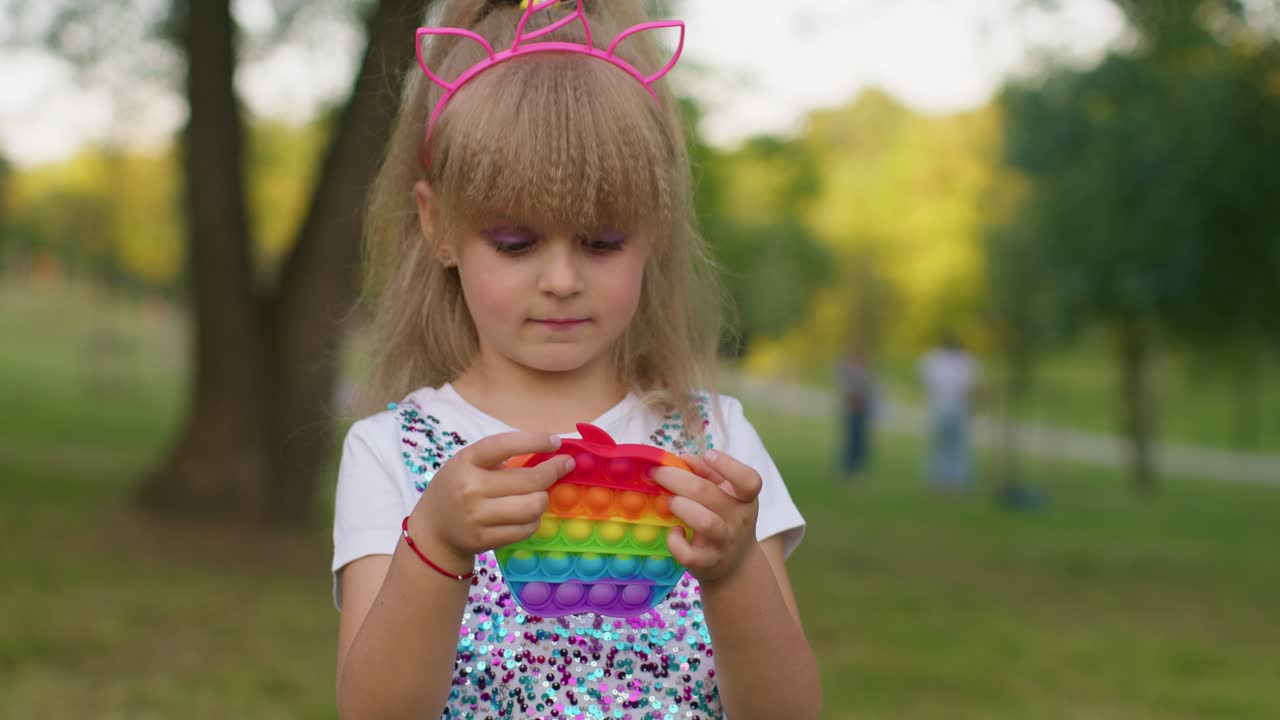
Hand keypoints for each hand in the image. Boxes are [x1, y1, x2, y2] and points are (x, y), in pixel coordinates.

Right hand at [408, 432, 574, 573]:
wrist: (434, 530)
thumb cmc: (457, 487)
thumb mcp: (468, 463)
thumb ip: (501, 458)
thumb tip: (550, 454)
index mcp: (466, 461)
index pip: (505, 444)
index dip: (535, 441)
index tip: (556, 442)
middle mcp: (471, 488)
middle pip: (530, 481)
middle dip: (554, 471)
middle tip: (564, 466)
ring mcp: (478, 517)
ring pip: (533, 507)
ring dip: (543, 499)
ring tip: (539, 494)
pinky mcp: (486, 539)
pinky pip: (526, 529)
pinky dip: (534, 520)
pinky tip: (528, 514)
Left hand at [652, 449, 762, 586]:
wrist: (737, 564)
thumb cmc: (726, 519)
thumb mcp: (725, 494)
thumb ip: (707, 473)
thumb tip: (683, 458)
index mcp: (745, 498)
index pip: (749, 480)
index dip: (728, 465)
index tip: (708, 454)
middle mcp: (738, 519)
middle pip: (708, 493)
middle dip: (677, 478)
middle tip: (658, 474)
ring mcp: (724, 541)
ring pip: (704, 522)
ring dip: (681, 506)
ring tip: (669, 502)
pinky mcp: (708, 562)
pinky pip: (689, 555)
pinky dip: (676, 543)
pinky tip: (674, 533)